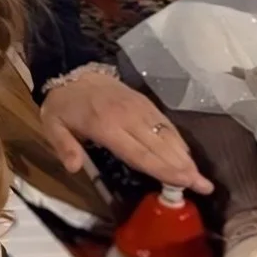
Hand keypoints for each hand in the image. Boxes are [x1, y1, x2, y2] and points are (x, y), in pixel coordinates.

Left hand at [39, 70, 209, 193]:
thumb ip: (64, 146)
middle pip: (159, 146)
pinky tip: (189, 155)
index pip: (138, 152)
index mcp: (105, 126)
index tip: (182, 182)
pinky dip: (179, 140)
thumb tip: (74, 168)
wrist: (73, 70)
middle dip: (183, 167)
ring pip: (167, 135)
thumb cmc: (63, 104)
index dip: (162, 168)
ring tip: (201, 176)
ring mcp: (140, 108)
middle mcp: (128, 117)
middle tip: (204, 186)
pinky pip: (166, 123)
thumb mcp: (52, 125)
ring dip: (186, 156)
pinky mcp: (146, 102)